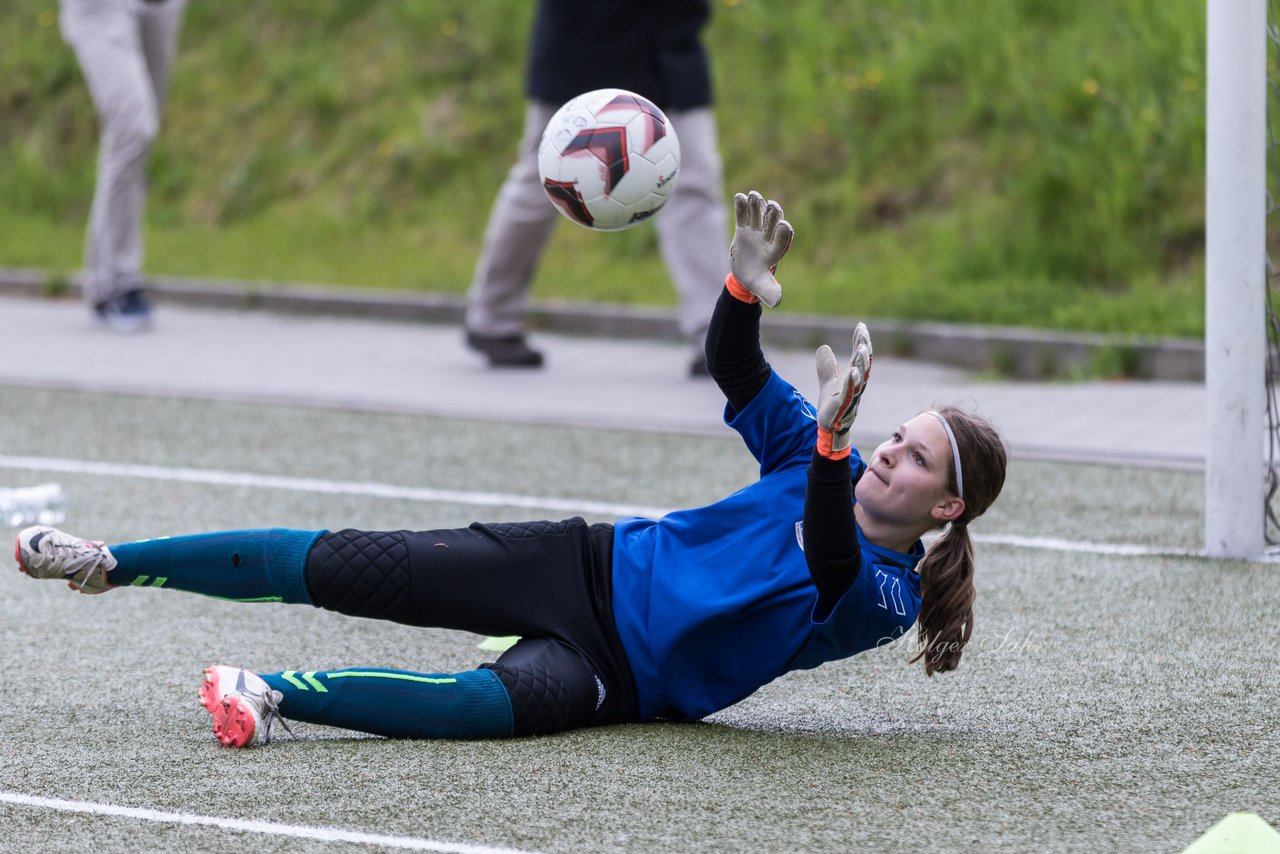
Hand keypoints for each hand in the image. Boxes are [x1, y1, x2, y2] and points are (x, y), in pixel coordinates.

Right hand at [727, 190, 792, 307]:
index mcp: (774, 252)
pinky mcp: (744, 228)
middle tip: (772, 206)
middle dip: (772, 215)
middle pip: (772, 223)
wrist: (745, 274)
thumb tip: (777, 301)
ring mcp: (756, 231)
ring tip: (753, 196)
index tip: (784, 226)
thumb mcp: (762, 288)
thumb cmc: (756, 281)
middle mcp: (767, 238)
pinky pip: (743, 215)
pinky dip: (741, 206)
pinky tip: (739, 196)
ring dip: (757, 205)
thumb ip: (770, 292)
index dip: (783, 234)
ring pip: (758, 215)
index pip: (782, 240)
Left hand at [815, 322, 872, 457]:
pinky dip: (851, 383)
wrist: (829, 426)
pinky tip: (851, 372)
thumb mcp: (828, 380)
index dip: (861, 342)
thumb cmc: (832, 403)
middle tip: (864, 336)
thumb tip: (824, 347)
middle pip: (864, 365)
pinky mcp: (843, 406)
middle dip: (865, 350)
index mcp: (854, 377)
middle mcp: (856, 385)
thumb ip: (827, 365)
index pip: (859, 357)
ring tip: (860, 350)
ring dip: (861, 364)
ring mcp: (851, 396)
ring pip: (860, 378)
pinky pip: (849, 394)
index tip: (861, 326)